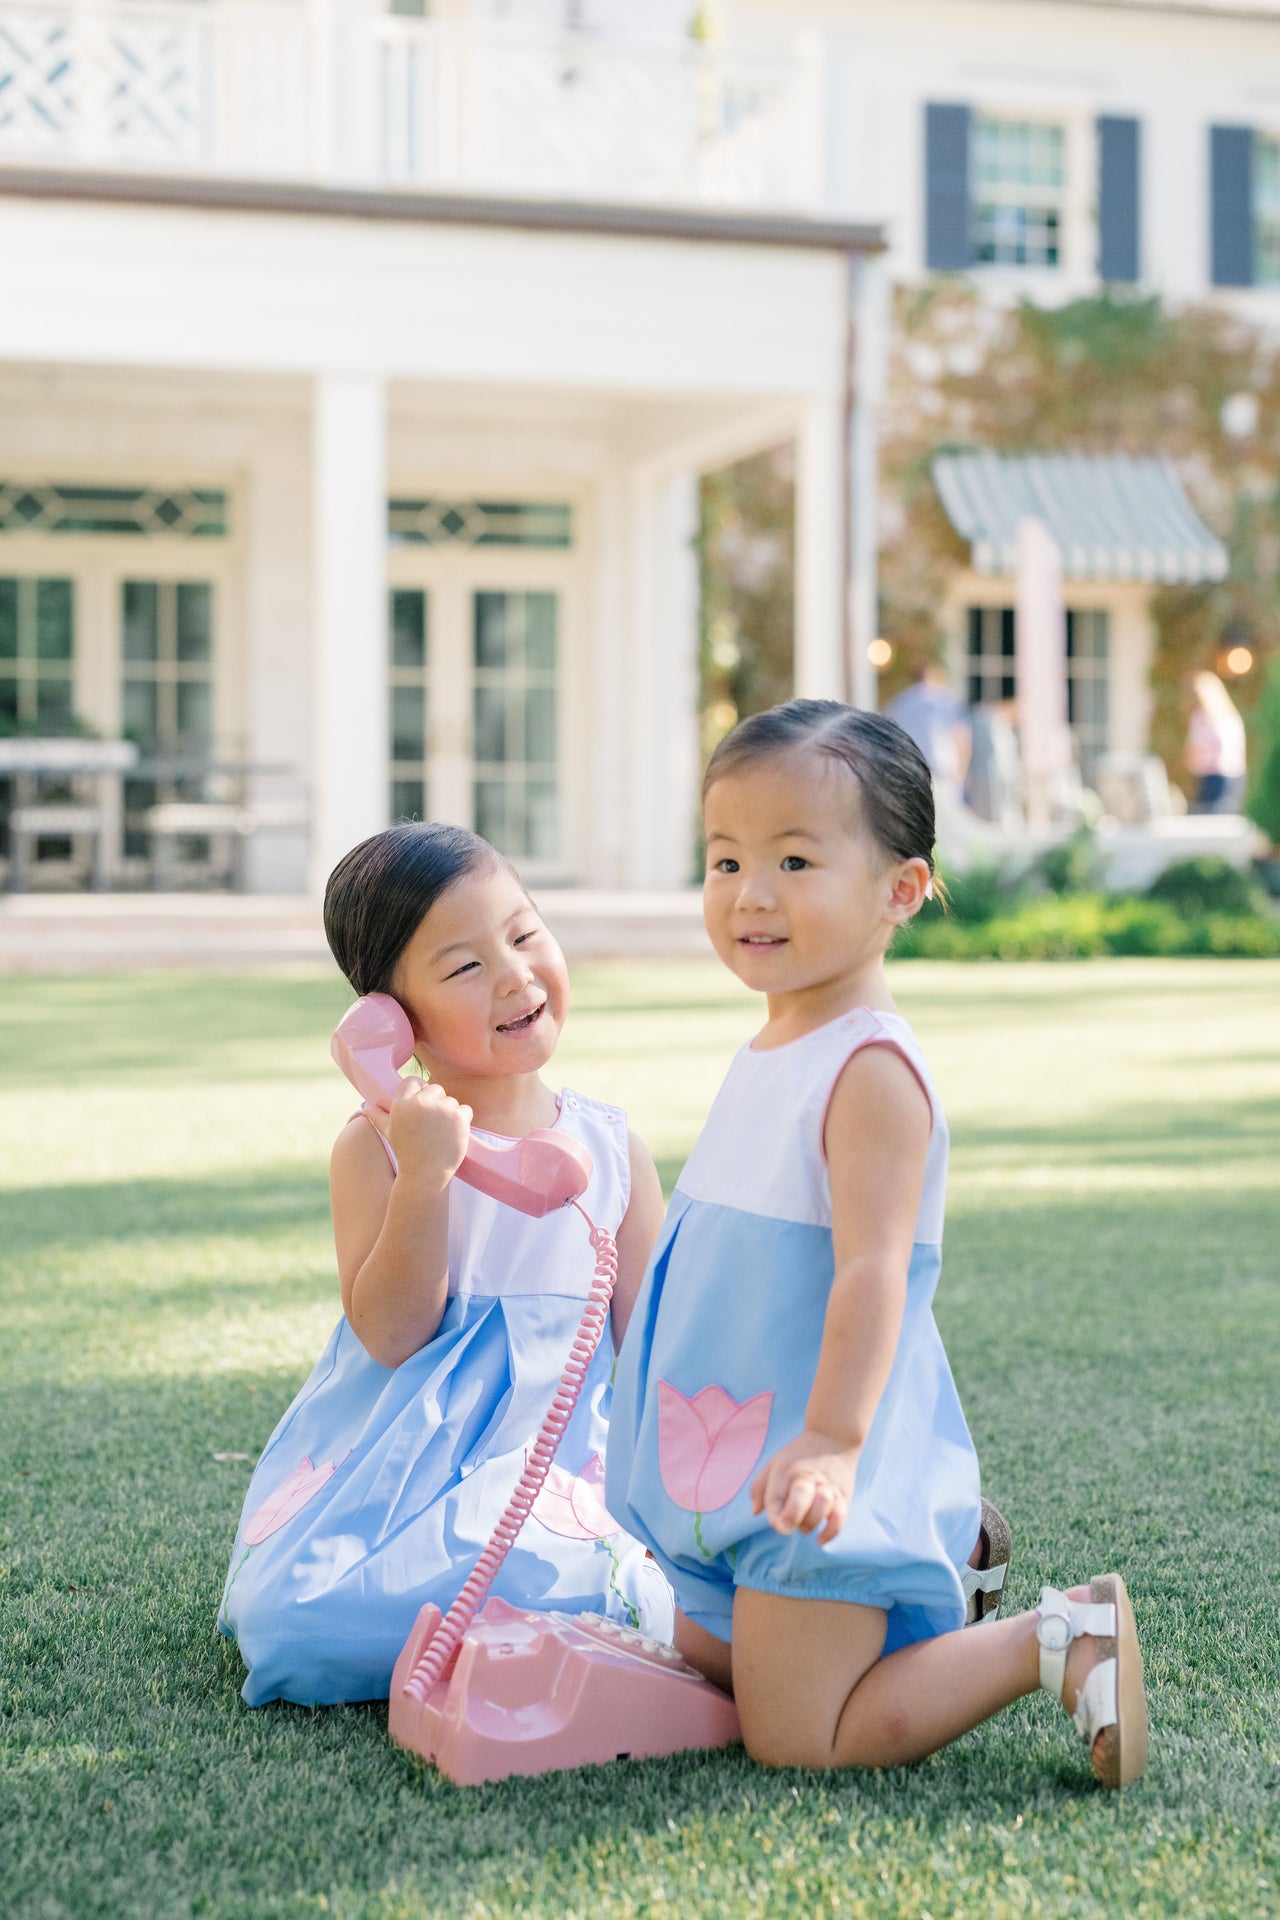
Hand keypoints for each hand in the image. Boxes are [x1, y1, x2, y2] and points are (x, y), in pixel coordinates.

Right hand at [371, 1077, 471, 1186]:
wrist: (426, 1174)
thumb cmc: (406, 1153)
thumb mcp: (390, 1133)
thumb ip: (378, 1117)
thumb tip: (365, 1108)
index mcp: (402, 1104)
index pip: (413, 1082)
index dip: (418, 1093)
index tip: (421, 1108)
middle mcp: (421, 1103)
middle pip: (434, 1088)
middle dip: (435, 1102)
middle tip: (430, 1124)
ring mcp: (442, 1109)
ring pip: (450, 1100)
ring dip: (449, 1113)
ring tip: (439, 1132)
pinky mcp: (459, 1117)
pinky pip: (465, 1109)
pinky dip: (462, 1120)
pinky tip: (451, 1134)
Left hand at [750, 1430, 858, 1545]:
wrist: (834, 1438)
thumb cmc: (798, 1457)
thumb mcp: (775, 1463)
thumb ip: (760, 1487)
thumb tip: (756, 1512)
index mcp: (786, 1470)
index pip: (776, 1496)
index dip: (775, 1515)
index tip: (776, 1522)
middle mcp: (808, 1477)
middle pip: (800, 1498)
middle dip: (791, 1517)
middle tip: (787, 1525)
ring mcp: (827, 1487)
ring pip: (821, 1509)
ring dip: (810, 1523)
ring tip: (804, 1523)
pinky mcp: (843, 1496)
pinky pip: (840, 1518)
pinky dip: (830, 1533)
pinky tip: (820, 1539)